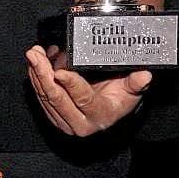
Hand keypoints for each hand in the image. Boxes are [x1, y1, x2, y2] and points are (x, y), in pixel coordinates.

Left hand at [26, 47, 148, 137]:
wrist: (110, 110)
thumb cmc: (121, 97)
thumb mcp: (132, 91)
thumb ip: (136, 83)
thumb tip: (144, 75)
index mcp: (100, 116)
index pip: (83, 99)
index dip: (71, 84)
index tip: (60, 71)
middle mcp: (79, 123)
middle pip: (57, 98)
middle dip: (44, 75)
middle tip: (35, 55)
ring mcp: (64, 121)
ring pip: (45, 97)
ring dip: (37, 73)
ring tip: (34, 54)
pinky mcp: (53, 116)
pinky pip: (41, 97)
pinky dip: (36, 78)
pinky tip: (36, 63)